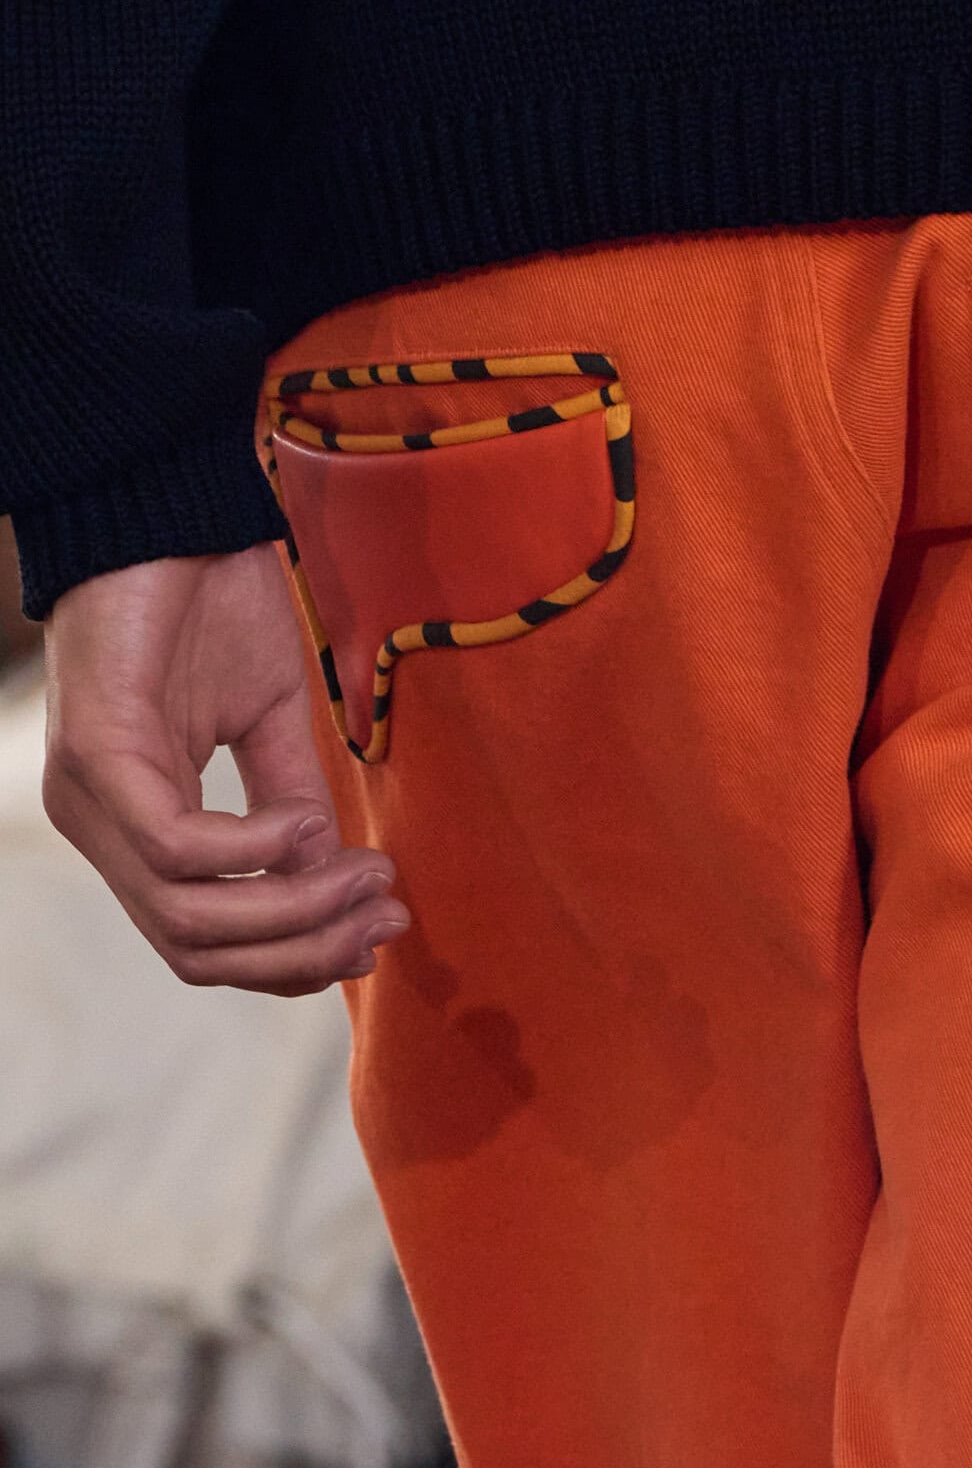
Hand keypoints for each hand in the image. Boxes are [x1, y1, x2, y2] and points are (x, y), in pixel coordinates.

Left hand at [43, 543, 406, 994]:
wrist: (166, 509)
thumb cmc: (209, 600)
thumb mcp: (267, 715)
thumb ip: (291, 797)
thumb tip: (333, 878)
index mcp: (135, 824)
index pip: (202, 939)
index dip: (293, 957)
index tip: (382, 926)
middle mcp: (98, 829)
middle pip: (194, 950)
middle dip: (300, 951)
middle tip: (385, 916)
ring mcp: (89, 800)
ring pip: (184, 916)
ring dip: (292, 909)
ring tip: (365, 873)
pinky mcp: (95, 756)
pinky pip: (175, 845)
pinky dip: (254, 851)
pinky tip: (309, 826)